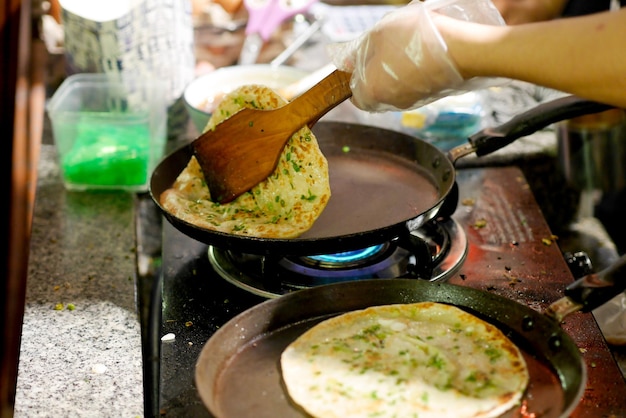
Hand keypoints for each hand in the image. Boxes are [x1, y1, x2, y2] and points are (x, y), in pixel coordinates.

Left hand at [329, 0, 505, 111]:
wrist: (460, 49)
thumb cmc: (414, 40)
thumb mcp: (377, 35)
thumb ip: (357, 50)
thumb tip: (346, 62)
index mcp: (370, 93)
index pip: (354, 93)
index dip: (356, 74)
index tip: (362, 58)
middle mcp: (389, 103)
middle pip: (375, 89)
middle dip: (377, 70)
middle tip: (385, 46)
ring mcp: (412, 101)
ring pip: (396, 85)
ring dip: (397, 68)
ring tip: (408, 45)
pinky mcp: (431, 96)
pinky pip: (416, 83)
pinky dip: (416, 70)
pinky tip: (423, 51)